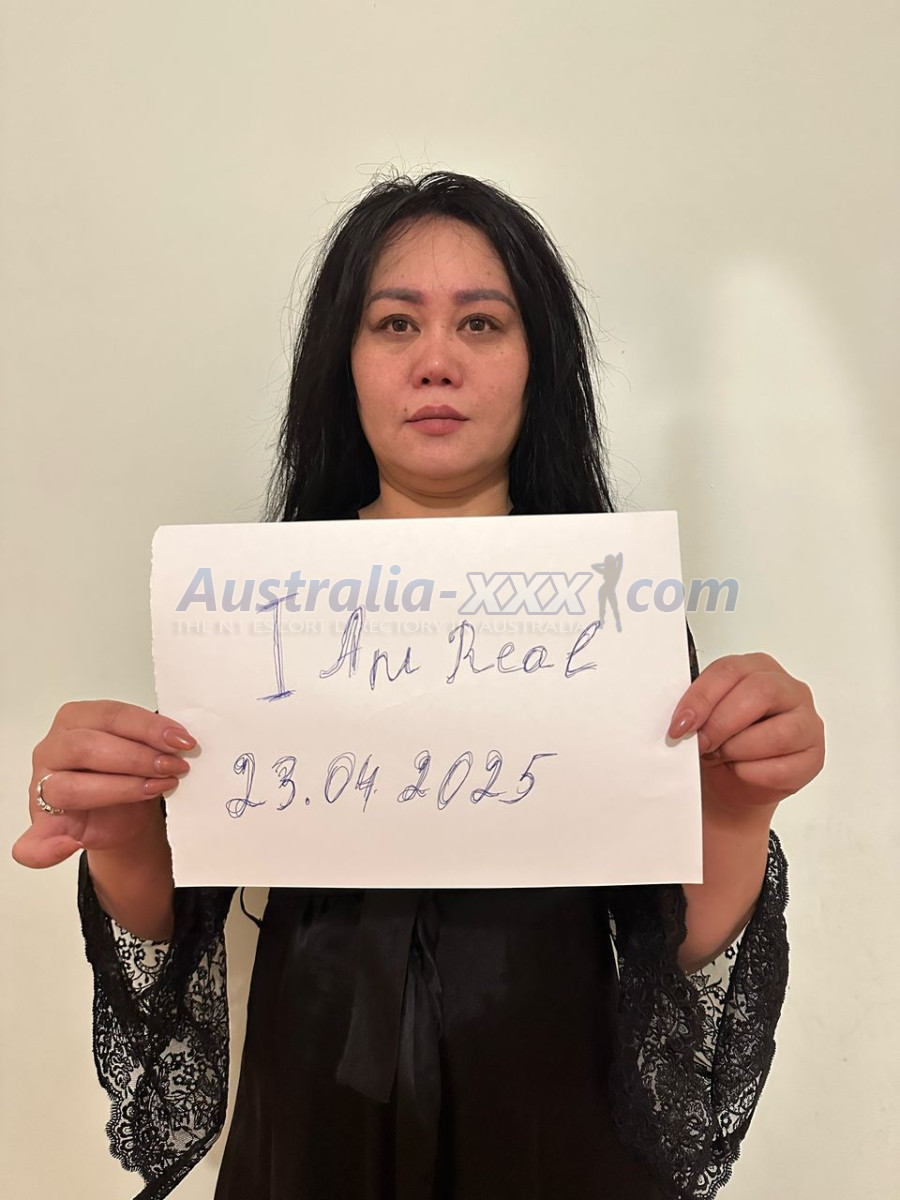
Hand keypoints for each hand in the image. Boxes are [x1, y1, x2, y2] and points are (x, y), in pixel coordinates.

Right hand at [12, 701, 195, 868]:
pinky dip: (47, 849)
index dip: (148, 728)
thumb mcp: (144, 749)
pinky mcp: (42, 825)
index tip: (182, 741)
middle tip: (173, 766)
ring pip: (70, 787)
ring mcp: (43, 787)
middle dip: (137, 757)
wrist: (125, 815)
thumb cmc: (129, 774)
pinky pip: (31, 842)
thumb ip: (155, 742)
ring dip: (119, 790)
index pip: (110, 715)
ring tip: (156, 789)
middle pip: (87, 746)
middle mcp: (53, 748)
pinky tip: (71, 846)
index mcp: (76, 719)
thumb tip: (181, 742)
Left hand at [667, 653, 824, 818]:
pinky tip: (740, 771)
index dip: (701, 698)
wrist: (729, 783)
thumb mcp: (701, 719)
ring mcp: (807, 722)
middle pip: (760, 692)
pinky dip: (753, 774)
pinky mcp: (814, 756)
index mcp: (757, 668)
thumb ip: (696, 711)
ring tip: (721, 758)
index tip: (680, 725)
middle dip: (721, 723)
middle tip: (700, 744)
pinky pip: (786, 767)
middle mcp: (788, 689)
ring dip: (739, 750)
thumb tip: (682, 720)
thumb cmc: (717, 743)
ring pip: (778, 733)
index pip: (730, 670)